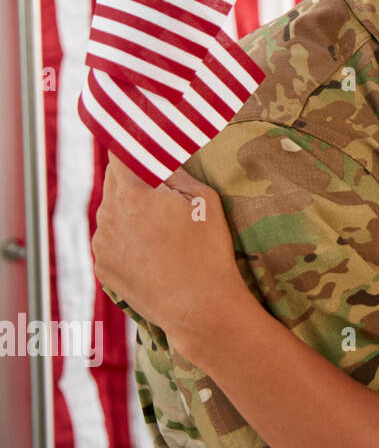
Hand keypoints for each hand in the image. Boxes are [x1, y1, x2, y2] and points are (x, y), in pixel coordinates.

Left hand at [92, 153, 248, 353]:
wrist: (199, 307)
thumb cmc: (207, 250)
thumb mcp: (205, 199)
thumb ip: (176, 173)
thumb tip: (160, 160)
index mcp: (130, 194)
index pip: (120, 154)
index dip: (131, 145)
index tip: (139, 140)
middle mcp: (107, 217)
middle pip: (116, 185)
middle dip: (136, 182)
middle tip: (164, 191)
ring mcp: (102, 246)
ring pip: (113, 216)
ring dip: (132, 215)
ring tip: (164, 231)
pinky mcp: (104, 270)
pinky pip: (113, 244)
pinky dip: (128, 242)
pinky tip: (156, 253)